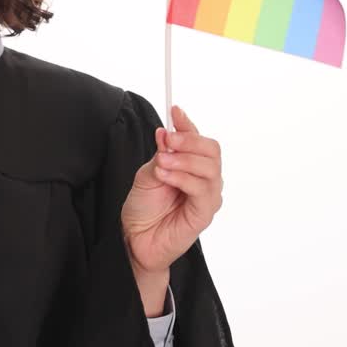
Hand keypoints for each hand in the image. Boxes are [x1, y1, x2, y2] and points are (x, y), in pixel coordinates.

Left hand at [121, 105, 224, 275]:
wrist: (135, 237)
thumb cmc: (143, 207)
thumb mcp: (148, 172)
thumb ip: (161, 153)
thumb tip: (165, 132)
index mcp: (192, 166)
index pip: (198, 139)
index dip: (187, 123)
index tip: (174, 109)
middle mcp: (205, 179)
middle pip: (212, 150)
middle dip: (189, 140)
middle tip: (167, 140)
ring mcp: (207, 196)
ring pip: (210, 168)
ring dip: (183, 160)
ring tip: (161, 163)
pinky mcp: (205, 213)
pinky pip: (202, 190)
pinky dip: (182, 178)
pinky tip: (165, 176)